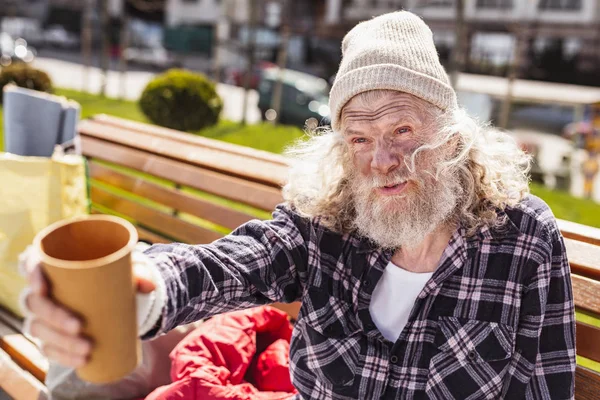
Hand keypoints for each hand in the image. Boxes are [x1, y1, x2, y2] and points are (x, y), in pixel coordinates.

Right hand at [19, 245, 156, 367]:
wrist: (121, 300)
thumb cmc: (117, 277)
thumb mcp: (129, 271)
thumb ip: (140, 273)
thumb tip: (149, 285)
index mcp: (56, 266)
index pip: (31, 263)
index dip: (31, 275)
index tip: (44, 288)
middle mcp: (44, 290)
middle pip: (34, 302)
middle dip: (53, 316)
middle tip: (79, 326)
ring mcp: (45, 315)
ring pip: (39, 328)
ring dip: (60, 341)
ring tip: (87, 347)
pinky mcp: (53, 335)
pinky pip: (49, 348)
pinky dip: (64, 356)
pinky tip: (81, 360)